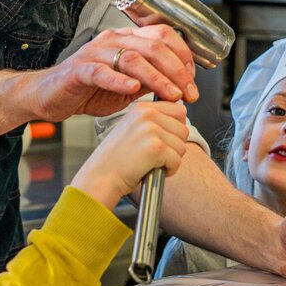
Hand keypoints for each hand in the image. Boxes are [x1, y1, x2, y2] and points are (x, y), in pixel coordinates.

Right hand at [25, 25, 197, 122]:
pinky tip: (133, 90)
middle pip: (154, 46)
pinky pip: (101, 72)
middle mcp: (112, 40)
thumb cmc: (86, 90)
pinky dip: (119, 81)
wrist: (49, 97)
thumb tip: (178, 84)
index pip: (163, 35)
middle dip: (177, 70)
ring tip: (171, 95)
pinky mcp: (78, 70)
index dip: (183, 56)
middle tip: (189, 93)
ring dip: (157, 78)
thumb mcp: (126, 87)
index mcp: (126, 40)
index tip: (194, 80)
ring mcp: (94, 54)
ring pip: (133, 58)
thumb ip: (149, 81)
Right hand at [70, 100, 188, 210]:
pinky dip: (169, 170)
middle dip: (174, 146)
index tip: (162, 140)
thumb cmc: (117, 158)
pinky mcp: (156, 148)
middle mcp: (147, 115)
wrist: (102, 176)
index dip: (175, 128)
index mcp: (142, 108)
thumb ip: (154, 120)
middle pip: (183, 129)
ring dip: (171, 159)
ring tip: (152, 162)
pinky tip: (152, 170)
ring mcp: (152, 130)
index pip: (179, 110)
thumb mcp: (132, 128)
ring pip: (182, 146)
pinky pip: (177, 160)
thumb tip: (181, 118)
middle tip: (154, 155)